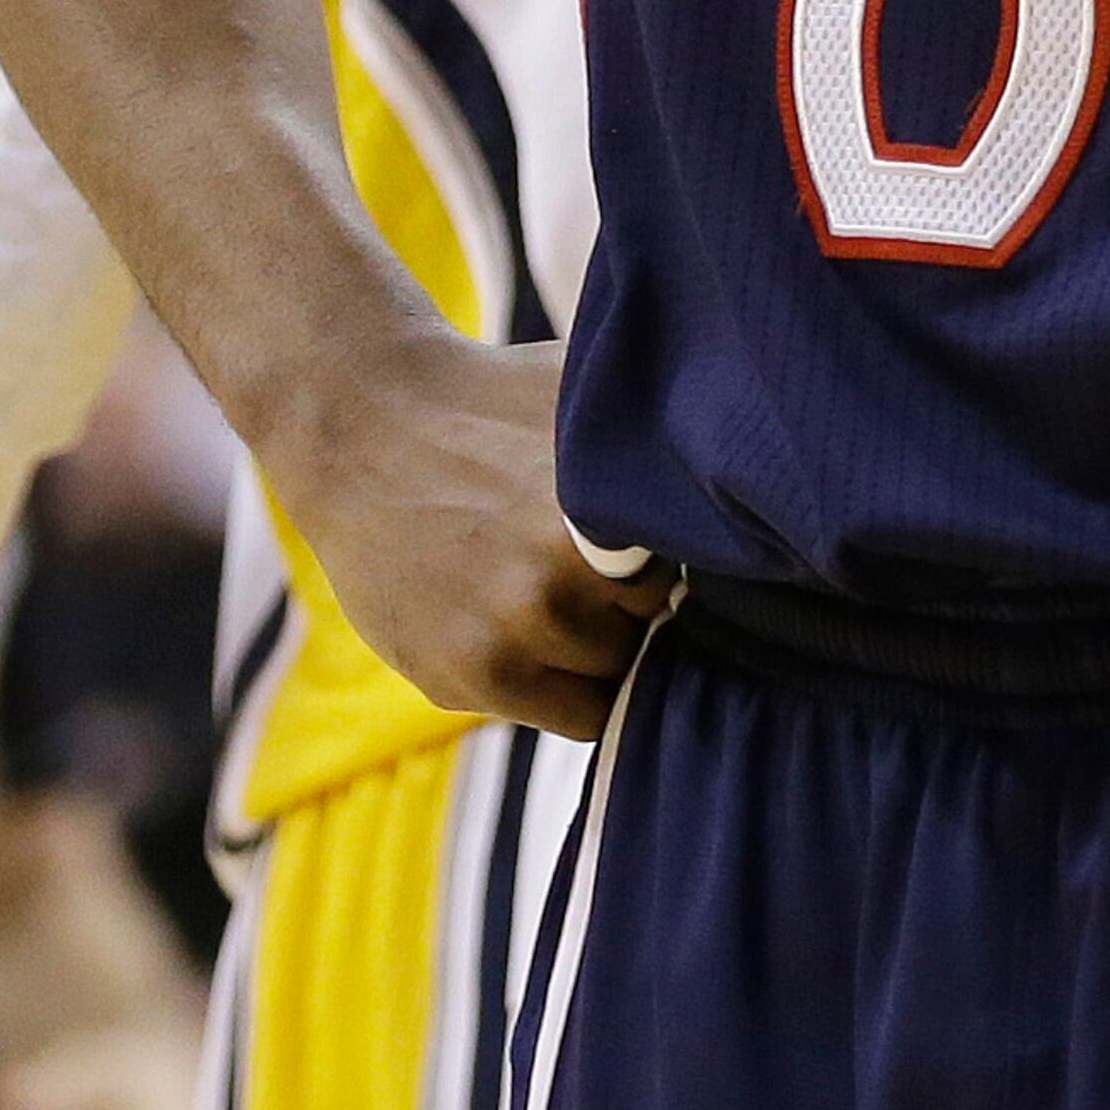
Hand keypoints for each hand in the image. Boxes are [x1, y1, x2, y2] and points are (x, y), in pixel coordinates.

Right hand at [278, 323, 667, 739]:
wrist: (363, 429)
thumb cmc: (491, 401)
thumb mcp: (582, 396)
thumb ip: (656, 439)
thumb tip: (747, 455)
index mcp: (600, 519)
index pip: (689, 582)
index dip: (682, 565)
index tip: (664, 547)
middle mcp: (553, 587)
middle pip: (650, 631)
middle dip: (639, 606)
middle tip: (608, 567)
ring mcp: (504, 639)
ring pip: (608, 677)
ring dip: (600, 647)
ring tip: (564, 589)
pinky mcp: (461, 677)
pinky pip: (564, 714)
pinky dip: (562, 682)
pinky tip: (535, 625)